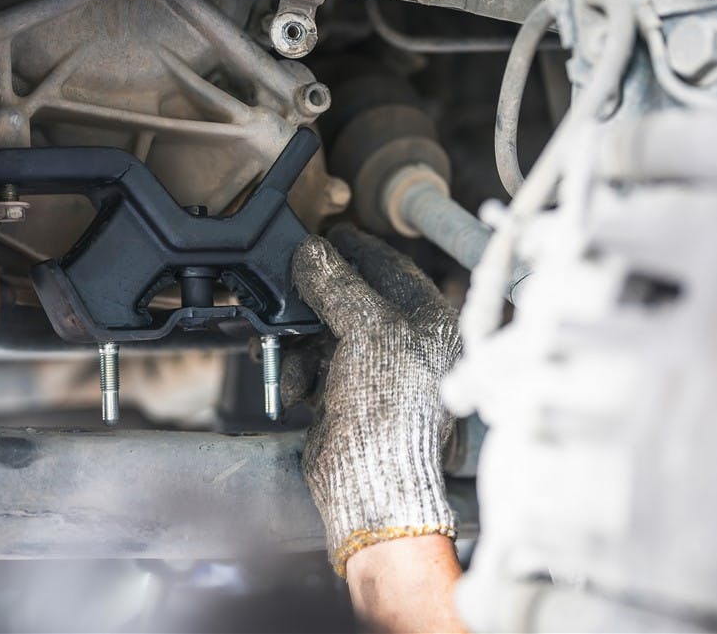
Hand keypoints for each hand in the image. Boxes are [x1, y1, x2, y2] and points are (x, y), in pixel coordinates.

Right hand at [287, 224, 461, 575]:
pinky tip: (296, 387)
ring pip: (324, 331)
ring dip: (298, 341)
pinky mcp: (346, 393)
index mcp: (431, 321)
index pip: (389, 267)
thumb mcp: (368, 330)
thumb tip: (313, 250)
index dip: (355, 250)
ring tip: (285, 354)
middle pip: (350, 299)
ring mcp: (374, 369)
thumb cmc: (390, 410)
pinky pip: (313, 362)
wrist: (371, 480)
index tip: (325, 236)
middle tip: (286, 288)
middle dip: (313, 301)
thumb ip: (339, 285)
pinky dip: (298, 370)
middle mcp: (406, 342)